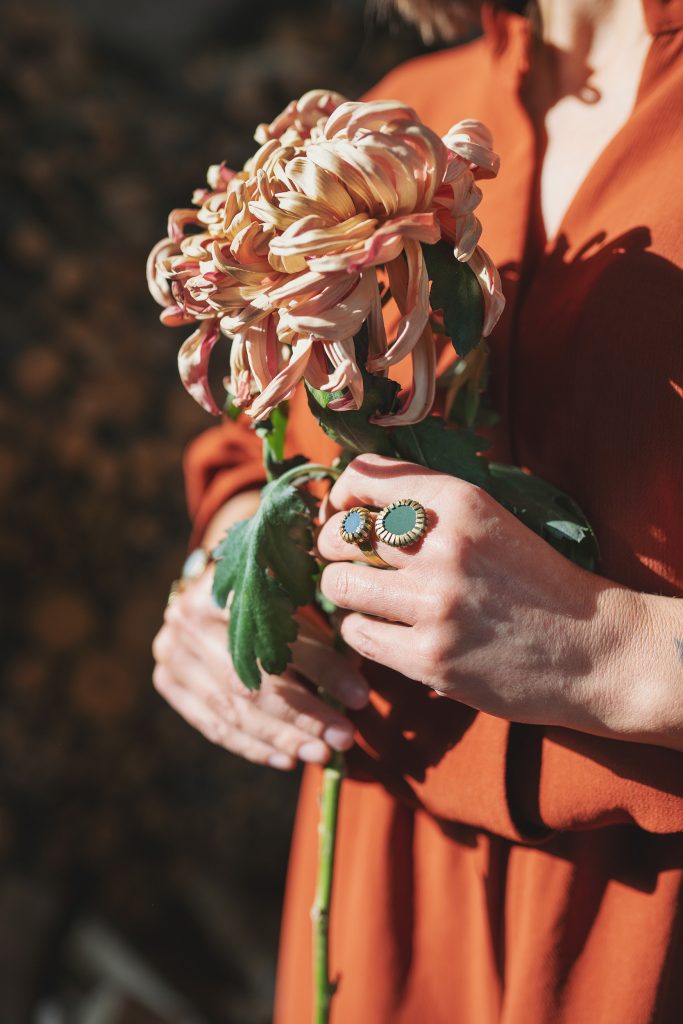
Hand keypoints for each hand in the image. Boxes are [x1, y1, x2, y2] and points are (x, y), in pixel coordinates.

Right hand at [153, 568, 368, 769]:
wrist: (214, 583)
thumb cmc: (270, 583)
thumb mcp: (294, 582)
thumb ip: (320, 618)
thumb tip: (355, 670)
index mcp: (224, 582)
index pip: (278, 634)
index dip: (323, 667)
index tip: (361, 696)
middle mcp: (187, 617)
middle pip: (252, 678)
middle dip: (303, 714)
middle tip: (344, 737)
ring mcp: (171, 651)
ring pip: (231, 708)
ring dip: (282, 738)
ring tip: (321, 754)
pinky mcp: (167, 679)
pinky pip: (212, 724)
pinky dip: (252, 746)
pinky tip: (287, 759)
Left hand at [317, 454, 649, 738]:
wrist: (595, 651)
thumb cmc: (539, 582)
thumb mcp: (492, 521)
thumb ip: (431, 504)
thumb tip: (353, 497)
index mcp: (460, 501)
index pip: (363, 476)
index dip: (342, 494)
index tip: (343, 512)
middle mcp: (443, 547)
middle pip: (340, 533)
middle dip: (332, 546)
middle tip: (346, 558)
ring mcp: (434, 605)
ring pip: (339, 584)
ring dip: (345, 589)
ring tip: (367, 596)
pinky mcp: (430, 658)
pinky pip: (357, 634)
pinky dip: (362, 630)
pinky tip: (386, 629)